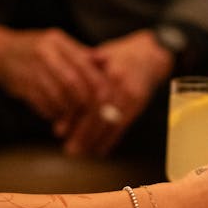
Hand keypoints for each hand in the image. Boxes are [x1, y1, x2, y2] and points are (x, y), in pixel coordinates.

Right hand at [0, 25, 105, 122]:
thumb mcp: (58, 46)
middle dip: (84, 102)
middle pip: (72, 83)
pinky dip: (54, 113)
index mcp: (57, 42)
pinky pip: (43, 105)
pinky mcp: (20, 86)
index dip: (97, 84)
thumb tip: (108, 62)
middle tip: (91, 115)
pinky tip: (57, 116)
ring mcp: (31, 70)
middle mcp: (44, 53)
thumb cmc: (36, 51)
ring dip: (69, 111)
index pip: (84, 65)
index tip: (106, 99)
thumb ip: (82, 55)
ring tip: (74, 118)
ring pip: (58, 96)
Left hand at [60, 30, 173, 156]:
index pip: (88, 99)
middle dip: (84, 134)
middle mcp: (122, 85)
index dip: (74, 117)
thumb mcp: (98, 56)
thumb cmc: (118, 55)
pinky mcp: (139, 106)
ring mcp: (133, 97)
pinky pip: (124, 126)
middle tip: (70, 150)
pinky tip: (99, 151)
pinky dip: (111, 140)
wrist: (150, 54)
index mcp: (108, 71)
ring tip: (80, 153)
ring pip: (112, 123)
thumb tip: (57, 96)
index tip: (59, 131)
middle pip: (100, 114)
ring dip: (95, 141)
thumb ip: (80, 74)